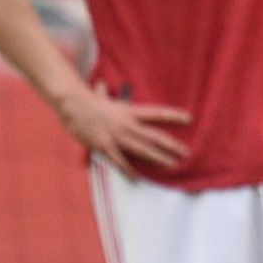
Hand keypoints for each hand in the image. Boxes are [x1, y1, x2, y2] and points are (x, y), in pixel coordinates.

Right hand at [55, 85, 188, 174]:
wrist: (73, 106)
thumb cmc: (87, 101)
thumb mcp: (100, 97)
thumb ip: (105, 93)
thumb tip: (102, 85)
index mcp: (130, 111)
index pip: (157, 113)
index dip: (174, 116)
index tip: (189, 119)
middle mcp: (128, 124)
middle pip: (155, 136)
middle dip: (172, 146)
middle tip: (186, 153)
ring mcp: (117, 136)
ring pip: (143, 149)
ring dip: (159, 158)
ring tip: (172, 165)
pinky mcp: (105, 145)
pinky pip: (119, 160)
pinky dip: (128, 169)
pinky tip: (136, 178)